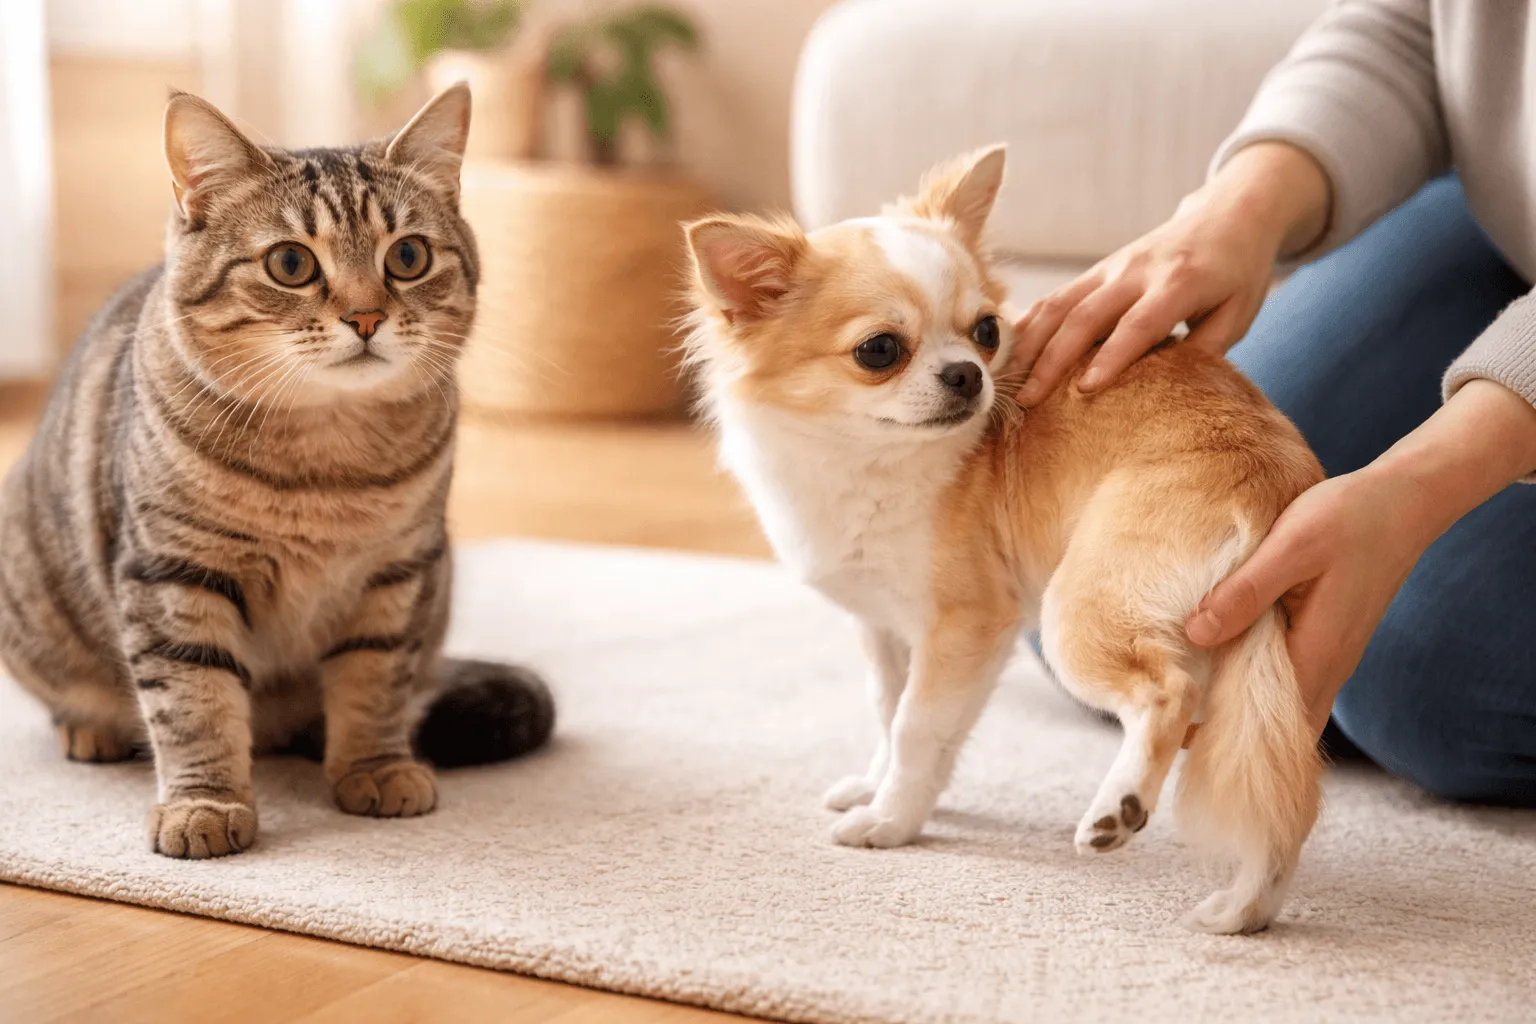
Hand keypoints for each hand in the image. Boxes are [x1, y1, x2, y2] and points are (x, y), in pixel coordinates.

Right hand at [1011, 143, 1329, 405]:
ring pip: (1060, 304)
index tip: (1085, 390)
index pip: (1138, 324)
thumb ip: (1206, 350)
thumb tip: (1170, 391)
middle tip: (1028, 400)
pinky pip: (1057, 296)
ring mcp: (1112, 267)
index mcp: (1179, 282)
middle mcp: (1137, 271)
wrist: (1228, 214)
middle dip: (1051, 360)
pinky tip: (1009, 351)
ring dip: (1030, 344)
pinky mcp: (1098, 269)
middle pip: (1085, 316)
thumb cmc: (1239, 272)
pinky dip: (1030, 324)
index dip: (1111, 357)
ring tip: (1008, 382)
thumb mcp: (1238, 313)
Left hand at [1184, 471, 1425, 737]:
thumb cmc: (1348, 518)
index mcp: (1317, 654)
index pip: (1264, 722)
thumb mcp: (1291, 547)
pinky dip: (1253, 682)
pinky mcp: (1326, 641)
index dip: (1219, 733)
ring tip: (1184, 698)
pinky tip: (1217, 662)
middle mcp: (1327, 668)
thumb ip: (1246, 592)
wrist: (1405, 502)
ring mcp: (1329, 657)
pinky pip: (1288, 679)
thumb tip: (1196, 634)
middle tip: (1169, 722)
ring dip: (1238, 708)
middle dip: (1227, 734)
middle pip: (1274, 729)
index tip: (1172, 730)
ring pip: (1282, 706)